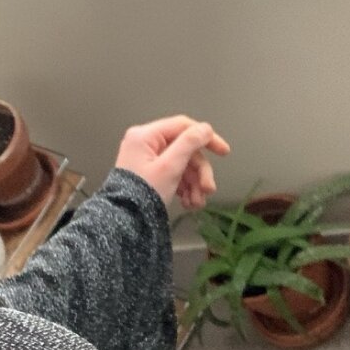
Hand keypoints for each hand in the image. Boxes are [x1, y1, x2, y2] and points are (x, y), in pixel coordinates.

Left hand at [114, 115, 230, 209]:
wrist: (125, 223)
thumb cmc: (142, 195)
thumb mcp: (169, 167)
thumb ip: (189, 144)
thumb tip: (205, 129)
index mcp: (145, 136)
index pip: (183, 127)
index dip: (206, 138)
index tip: (223, 152)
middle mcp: (145, 145)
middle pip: (185, 151)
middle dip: (199, 173)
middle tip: (208, 190)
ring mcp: (147, 161)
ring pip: (182, 166)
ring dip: (194, 185)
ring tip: (197, 203)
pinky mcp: (150, 175)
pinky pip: (174, 176)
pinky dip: (185, 189)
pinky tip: (189, 203)